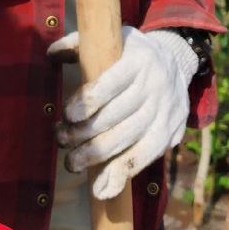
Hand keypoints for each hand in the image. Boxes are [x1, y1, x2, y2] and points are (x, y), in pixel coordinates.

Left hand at [47, 26, 198, 199]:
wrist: (176, 65)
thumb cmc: (129, 55)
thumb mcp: (111, 41)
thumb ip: (79, 45)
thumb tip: (52, 53)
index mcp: (138, 60)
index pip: (113, 83)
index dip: (89, 100)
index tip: (67, 114)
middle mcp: (155, 85)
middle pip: (118, 115)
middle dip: (85, 132)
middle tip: (61, 139)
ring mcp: (166, 111)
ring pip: (130, 138)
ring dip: (97, 156)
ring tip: (71, 163)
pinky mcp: (172, 132)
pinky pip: (146, 157)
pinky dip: (122, 174)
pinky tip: (101, 188)